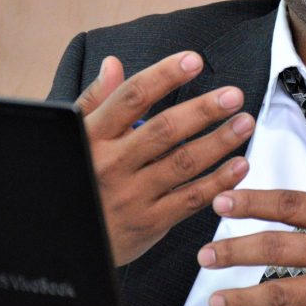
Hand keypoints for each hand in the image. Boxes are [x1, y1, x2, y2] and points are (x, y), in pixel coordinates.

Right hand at [76, 52, 253, 265]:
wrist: (62, 244)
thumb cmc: (76, 181)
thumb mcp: (74, 139)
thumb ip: (96, 101)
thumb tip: (113, 64)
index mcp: (93, 136)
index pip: (132, 98)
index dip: (164, 75)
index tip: (192, 60)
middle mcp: (112, 164)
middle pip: (164, 130)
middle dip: (203, 110)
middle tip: (233, 95)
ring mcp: (132, 195)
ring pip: (182, 163)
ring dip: (219, 142)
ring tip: (244, 123)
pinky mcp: (149, 222)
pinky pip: (190, 199)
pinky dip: (218, 181)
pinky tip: (239, 165)